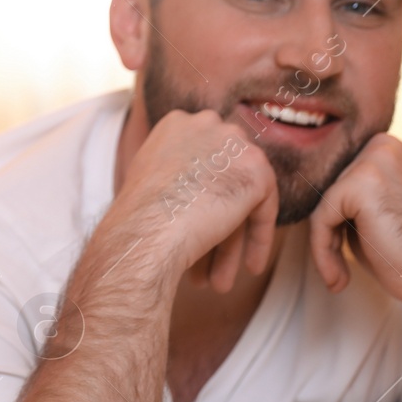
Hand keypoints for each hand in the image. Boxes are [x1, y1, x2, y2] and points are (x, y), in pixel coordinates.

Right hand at [107, 109, 279, 292]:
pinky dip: (258, 239)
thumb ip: (180, 171)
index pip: (206, 157)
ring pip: (243, 196)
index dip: (205, 193)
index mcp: (178, 122)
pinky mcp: (256, 168)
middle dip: (221, 218)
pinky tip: (249, 266)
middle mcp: (207, 123)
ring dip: (234, 240)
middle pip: (226, 176)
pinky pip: (264, 208)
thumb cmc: (136, 217)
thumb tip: (201, 190)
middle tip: (211, 257)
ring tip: (221, 279)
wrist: (144, 232)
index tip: (198, 222)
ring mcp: (233, 143)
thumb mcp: (151, 178)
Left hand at [307, 134, 401, 305]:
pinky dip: (323, 251)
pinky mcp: (362, 183)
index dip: (331, 218)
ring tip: (339, 274)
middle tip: (337, 266)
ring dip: (324, 243)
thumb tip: (298, 184)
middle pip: (323, 189)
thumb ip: (342, 193)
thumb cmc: (401, 251)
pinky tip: (339, 276)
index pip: (332, 179)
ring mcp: (373, 160)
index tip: (338, 249)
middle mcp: (380, 145)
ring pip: (320, 204)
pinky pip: (320, 218)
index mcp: (383, 146)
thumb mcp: (368, 210)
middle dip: (327, 229)